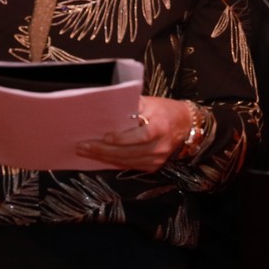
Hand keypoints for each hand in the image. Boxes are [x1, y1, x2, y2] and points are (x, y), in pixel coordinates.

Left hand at [76, 95, 192, 170]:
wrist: (185, 124)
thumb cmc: (165, 110)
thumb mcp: (151, 102)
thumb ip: (132, 106)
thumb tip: (107, 109)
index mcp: (161, 126)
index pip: (141, 136)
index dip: (122, 138)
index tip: (105, 136)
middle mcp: (160, 145)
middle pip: (130, 152)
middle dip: (104, 150)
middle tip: (83, 146)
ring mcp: (158, 159)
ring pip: (128, 161)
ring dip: (105, 158)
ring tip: (86, 152)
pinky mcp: (154, 166)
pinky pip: (130, 166)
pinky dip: (114, 162)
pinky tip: (100, 157)